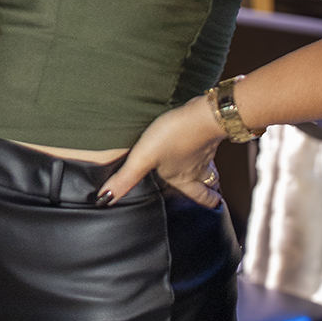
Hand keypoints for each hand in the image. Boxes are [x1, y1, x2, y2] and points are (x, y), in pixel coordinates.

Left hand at [98, 97, 224, 207]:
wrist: (203, 113)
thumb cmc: (175, 136)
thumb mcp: (143, 158)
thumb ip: (126, 178)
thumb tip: (107, 198)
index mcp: (185, 179)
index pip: (201, 197)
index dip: (207, 202)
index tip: (213, 207)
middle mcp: (198, 168)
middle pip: (210, 184)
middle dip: (211, 190)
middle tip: (214, 195)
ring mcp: (206, 151)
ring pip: (210, 166)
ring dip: (209, 171)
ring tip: (206, 172)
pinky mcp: (208, 133)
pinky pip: (209, 147)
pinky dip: (205, 149)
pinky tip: (197, 141)